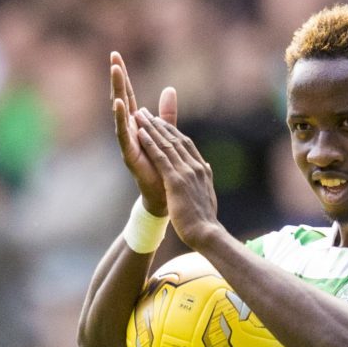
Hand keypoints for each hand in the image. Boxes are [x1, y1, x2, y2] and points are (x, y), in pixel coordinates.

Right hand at [111, 52, 176, 215]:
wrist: (164, 195)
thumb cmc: (162, 166)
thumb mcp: (166, 134)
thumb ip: (167, 113)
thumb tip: (170, 88)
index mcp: (138, 124)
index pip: (129, 95)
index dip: (124, 77)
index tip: (116, 55)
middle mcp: (129, 130)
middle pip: (122, 98)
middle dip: (118, 78)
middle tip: (113, 57)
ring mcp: (127, 141)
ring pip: (120, 112)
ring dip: (118, 91)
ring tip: (115, 71)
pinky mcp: (129, 153)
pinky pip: (123, 133)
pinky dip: (120, 118)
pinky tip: (118, 103)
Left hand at [136, 111, 218, 249]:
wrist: (207, 233)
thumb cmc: (205, 221)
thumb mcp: (207, 195)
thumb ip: (205, 179)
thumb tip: (206, 167)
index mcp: (203, 170)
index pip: (187, 145)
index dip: (173, 132)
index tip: (162, 123)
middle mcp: (196, 167)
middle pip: (176, 140)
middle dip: (160, 124)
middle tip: (147, 112)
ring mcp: (186, 173)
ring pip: (167, 144)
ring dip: (152, 128)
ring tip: (140, 116)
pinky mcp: (175, 181)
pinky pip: (160, 157)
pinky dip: (150, 143)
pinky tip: (140, 133)